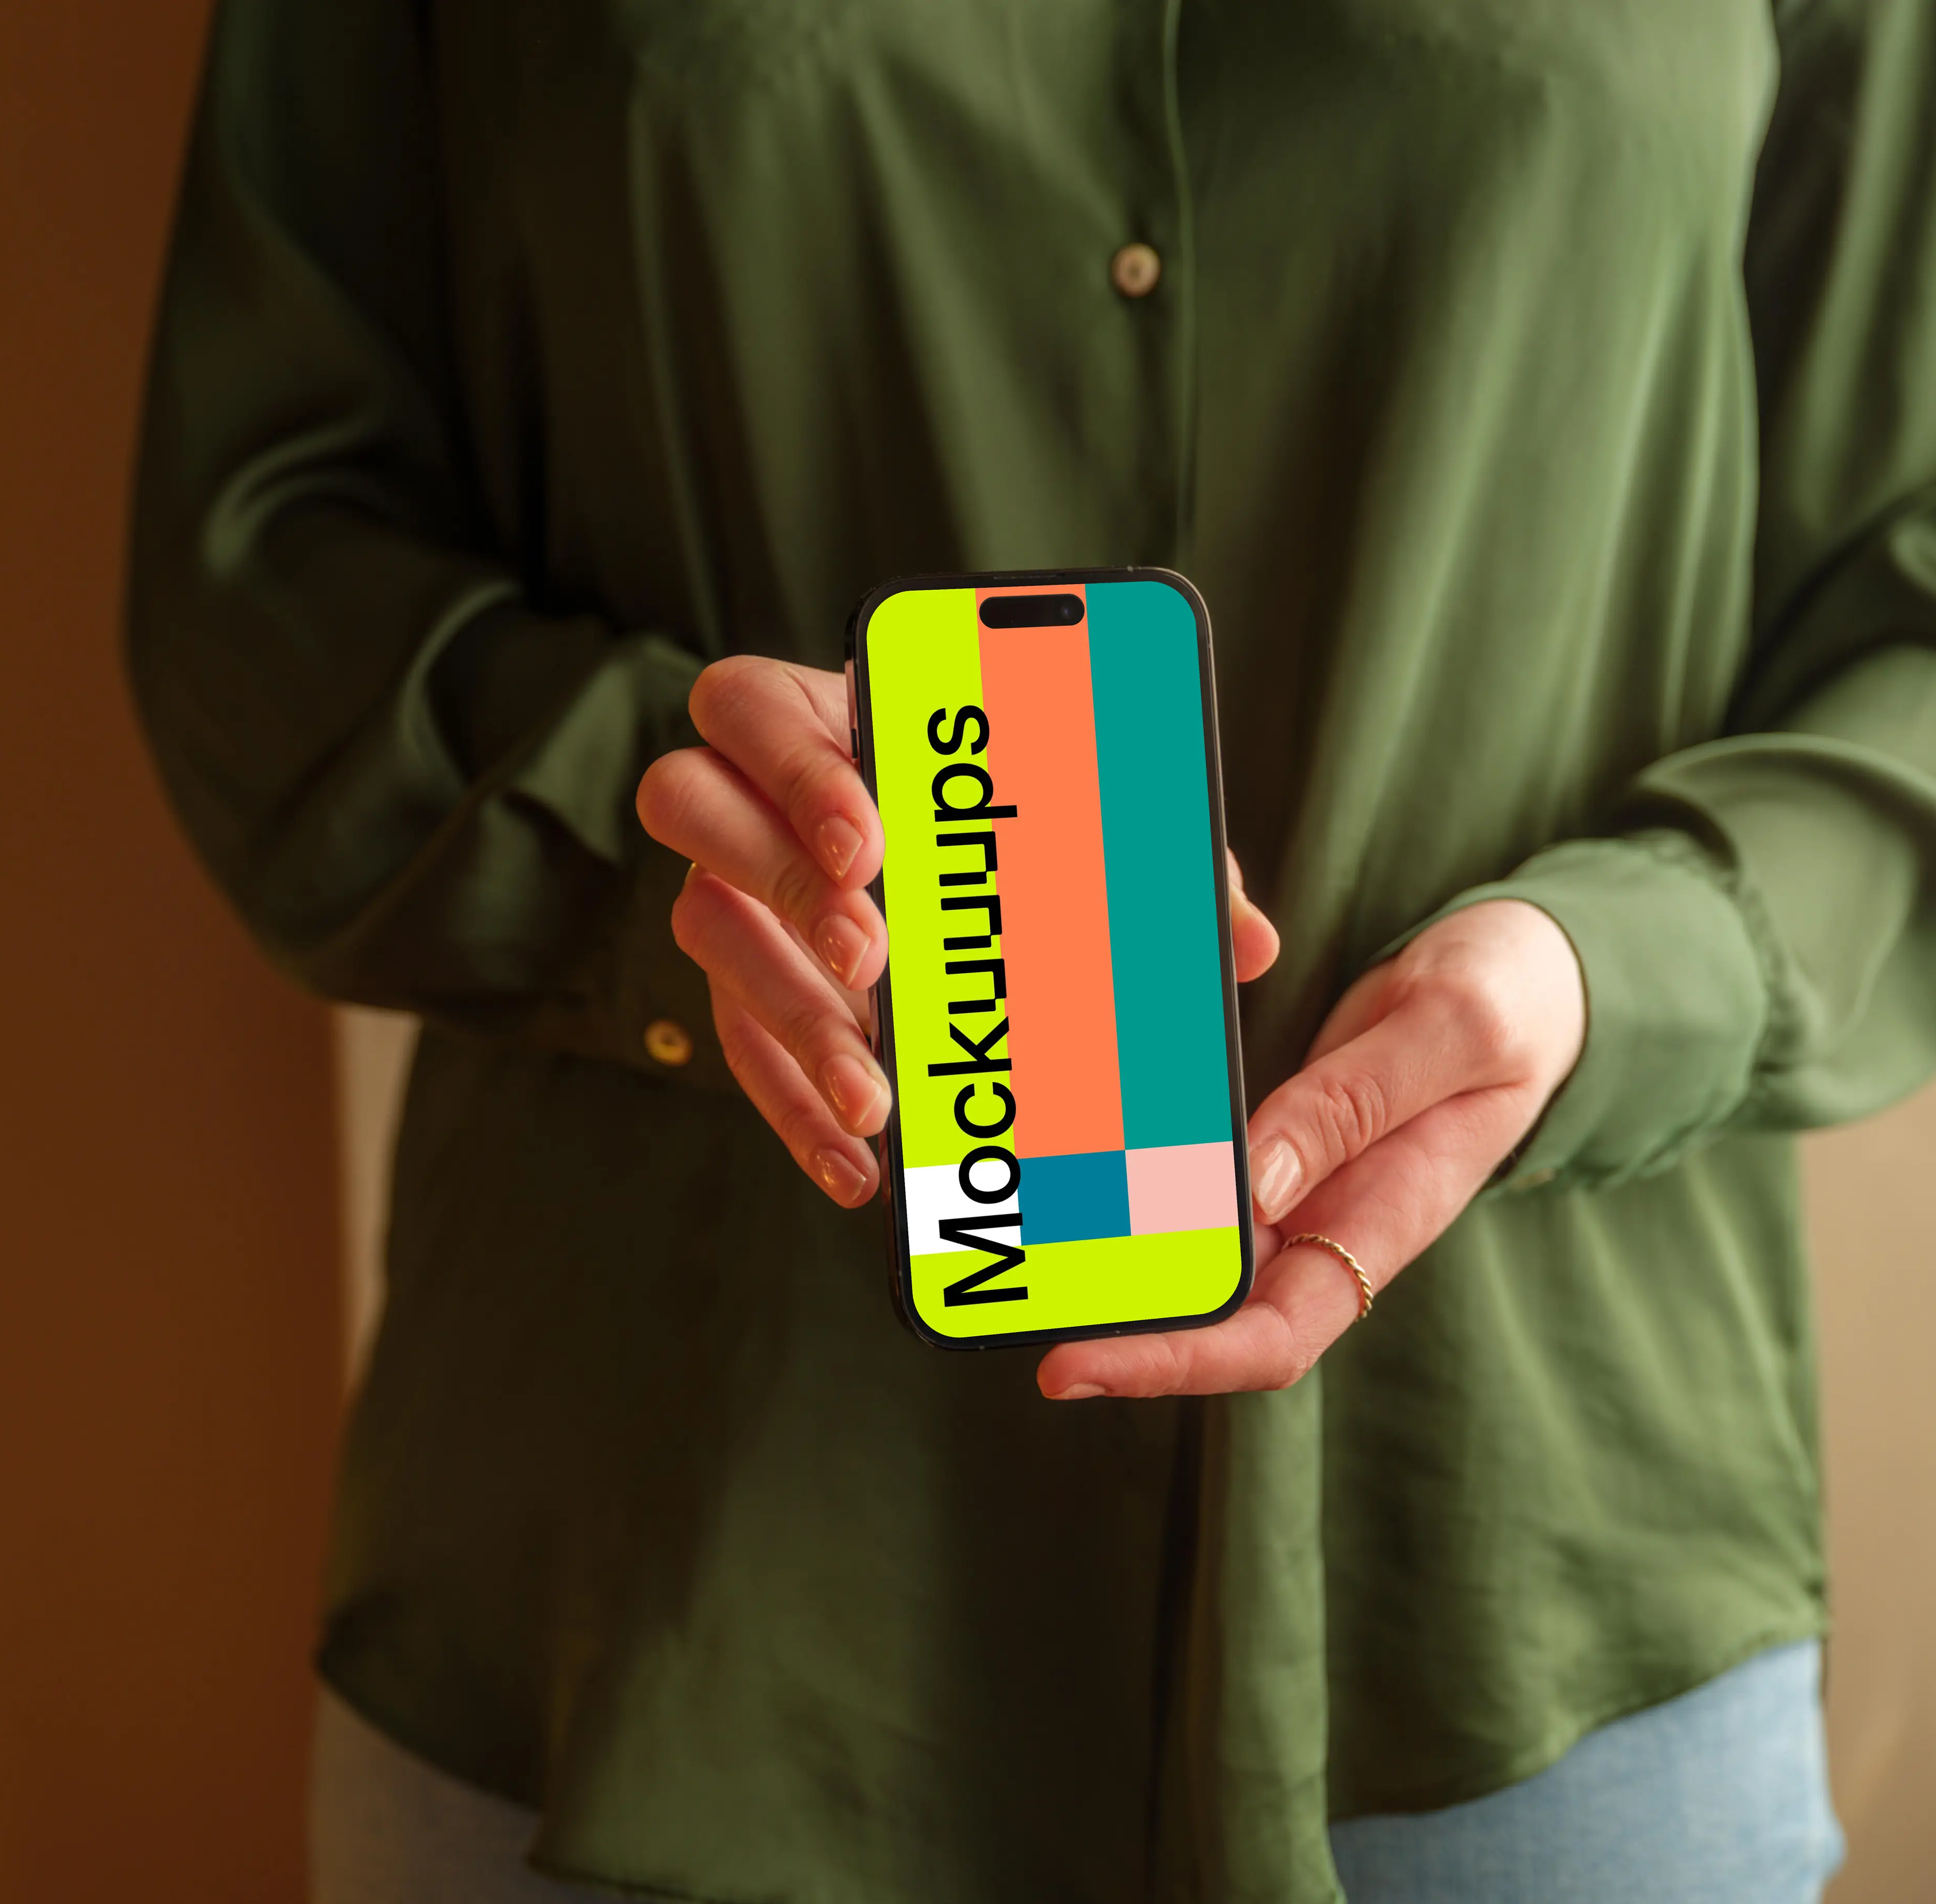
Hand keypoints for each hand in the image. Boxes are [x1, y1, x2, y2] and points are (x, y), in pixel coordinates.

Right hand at [634, 655, 1280, 1205]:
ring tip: (877, 1092)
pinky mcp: (740, 993)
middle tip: (876, 955)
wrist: (943, 875)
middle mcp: (745, 801)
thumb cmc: (1011, 821)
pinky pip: (738, 1051)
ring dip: (794, 1018)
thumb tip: (1246, 940)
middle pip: (689, 805)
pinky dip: (797, 1112)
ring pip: (706, 935)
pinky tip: (864, 1164)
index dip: (794, 766)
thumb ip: (1148, 854)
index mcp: (818, 720)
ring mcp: (732, 898)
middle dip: (781, 880)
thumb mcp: (1079, 818)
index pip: (748, 707)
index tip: (873, 840)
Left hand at [1036, 897, 1585, 1400]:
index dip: (1172, 1365)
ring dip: (1113, 1252)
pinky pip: (1197, 1182)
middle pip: (1209, 1311)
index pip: (1271, 1337)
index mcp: (1388, 1218)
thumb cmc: (1515, 1006)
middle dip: (1112, 1320)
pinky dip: (1138, 1183)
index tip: (1074, 1369)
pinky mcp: (1278, 1146)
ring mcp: (1302, 1187)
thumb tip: (1255, 1184)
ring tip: (1016, 1230)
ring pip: (1190, 1248)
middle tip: (1008, 1293)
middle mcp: (1333, 1222)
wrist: (1535, 980)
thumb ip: (1356, 1102)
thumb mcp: (1452, 1030)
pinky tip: (1076, 1158)